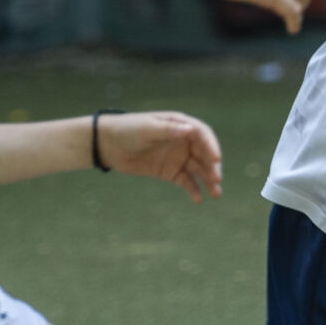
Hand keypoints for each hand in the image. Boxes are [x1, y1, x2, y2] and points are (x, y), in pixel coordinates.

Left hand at [98, 110, 223, 200]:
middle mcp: (183, 141)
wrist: (108, 144)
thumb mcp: (147, 128)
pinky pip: (187, 182)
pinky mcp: (170, 172)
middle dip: (213, 167)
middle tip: (217, 180)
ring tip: (216, 194)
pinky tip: (199, 200)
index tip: (216, 160)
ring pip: (199, 170)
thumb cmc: (127, 130)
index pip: (202, 135)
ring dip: (208, 181)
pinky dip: (194, 190)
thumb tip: (190, 129)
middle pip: (204, 154)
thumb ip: (168, 130)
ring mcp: (178, 157)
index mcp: (180, 125)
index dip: (211, 146)